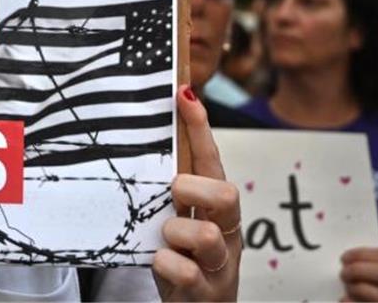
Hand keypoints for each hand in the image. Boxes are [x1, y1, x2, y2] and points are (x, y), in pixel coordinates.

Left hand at [152, 85, 240, 301]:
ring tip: (163, 239)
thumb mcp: (173, 220)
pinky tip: (160, 262)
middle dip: (196, 188)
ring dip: (177, 231)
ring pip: (209, 234)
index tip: (183, 94)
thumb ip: (168, 188)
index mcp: (217, 209)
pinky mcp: (207, 293)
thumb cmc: (180, 260)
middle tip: (173, 194)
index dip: (200, 128)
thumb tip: (149, 136)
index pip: (212, 160)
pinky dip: (167, 263)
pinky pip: (187, 272)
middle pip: (228, 194)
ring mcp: (220, 265)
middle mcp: (226, 233)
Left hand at [340, 247, 377, 301]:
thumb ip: (369, 275)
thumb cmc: (372, 299)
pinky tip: (345, 301)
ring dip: (361, 290)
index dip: (365, 254)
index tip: (345, 257)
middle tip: (343, 274)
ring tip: (347, 290)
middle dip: (362, 270)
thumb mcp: (377, 286)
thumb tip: (347, 263)